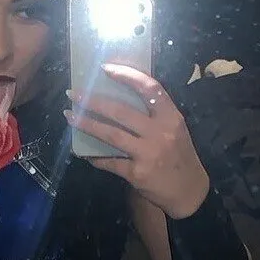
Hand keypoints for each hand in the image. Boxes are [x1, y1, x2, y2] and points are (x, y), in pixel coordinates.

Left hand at [66, 64, 210, 218]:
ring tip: (70, 116)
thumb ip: (155, 115)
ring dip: (86, 124)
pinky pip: (110, 162)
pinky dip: (95, 157)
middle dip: (92, 101)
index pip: (149, 88)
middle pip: (121, 111)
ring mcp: (148, 153)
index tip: (105, 68)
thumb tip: (118, 99)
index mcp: (171, 117)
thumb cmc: (179, 155)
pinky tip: (84, 153)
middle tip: (73, 94)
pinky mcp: (137, 173)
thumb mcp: (175, 130)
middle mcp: (160, 133)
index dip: (127, 75)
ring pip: (110, 134)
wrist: (189, 191)